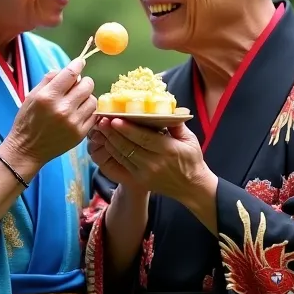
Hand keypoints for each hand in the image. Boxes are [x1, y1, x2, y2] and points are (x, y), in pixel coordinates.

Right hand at [0, 58, 96, 177]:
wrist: (28, 149)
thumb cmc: (28, 120)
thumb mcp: (32, 96)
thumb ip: (49, 80)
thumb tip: (68, 69)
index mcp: (48, 97)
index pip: (70, 73)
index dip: (77, 64)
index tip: (80, 62)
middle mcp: (62, 108)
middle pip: (87, 84)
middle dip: (83, 82)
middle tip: (77, 86)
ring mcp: (73, 122)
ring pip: (93, 99)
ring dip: (86, 97)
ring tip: (77, 102)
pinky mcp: (80, 133)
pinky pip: (93, 115)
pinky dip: (87, 111)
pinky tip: (78, 113)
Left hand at [95, 117, 214, 204]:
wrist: (191, 186)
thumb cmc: (191, 160)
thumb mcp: (190, 139)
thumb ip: (176, 123)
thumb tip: (163, 108)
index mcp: (168, 150)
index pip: (143, 138)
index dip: (127, 129)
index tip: (115, 118)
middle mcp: (154, 163)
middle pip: (129, 146)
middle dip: (113, 133)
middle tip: (102, 120)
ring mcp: (145, 173)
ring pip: (122, 155)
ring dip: (110, 142)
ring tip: (102, 129)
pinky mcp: (139, 180)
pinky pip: (122, 164)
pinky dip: (113, 153)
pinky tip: (108, 143)